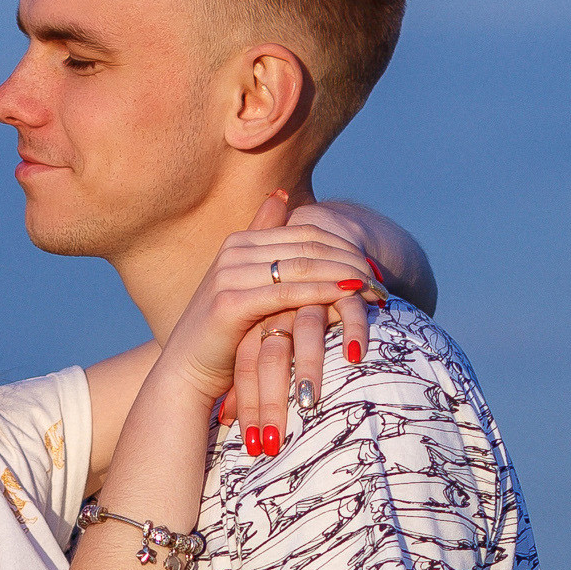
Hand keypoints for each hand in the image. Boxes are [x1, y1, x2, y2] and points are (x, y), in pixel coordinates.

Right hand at [165, 191, 380, 457]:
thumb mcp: (248, 289)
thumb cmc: (225, 338)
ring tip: (376, 287)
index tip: (374, 264)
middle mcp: (233, 251)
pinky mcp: (229, 301)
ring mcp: (229, 273)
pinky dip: (322, 291)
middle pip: (307, 245)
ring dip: (343, 274)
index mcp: (240, 242)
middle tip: (383, 276)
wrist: (187, 374)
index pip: (304, 234)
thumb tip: (281, 195)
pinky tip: (350, 295)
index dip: (343, 245)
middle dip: (349, 259)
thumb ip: (264, 243)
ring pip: (301, 266)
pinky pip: (287, 292)